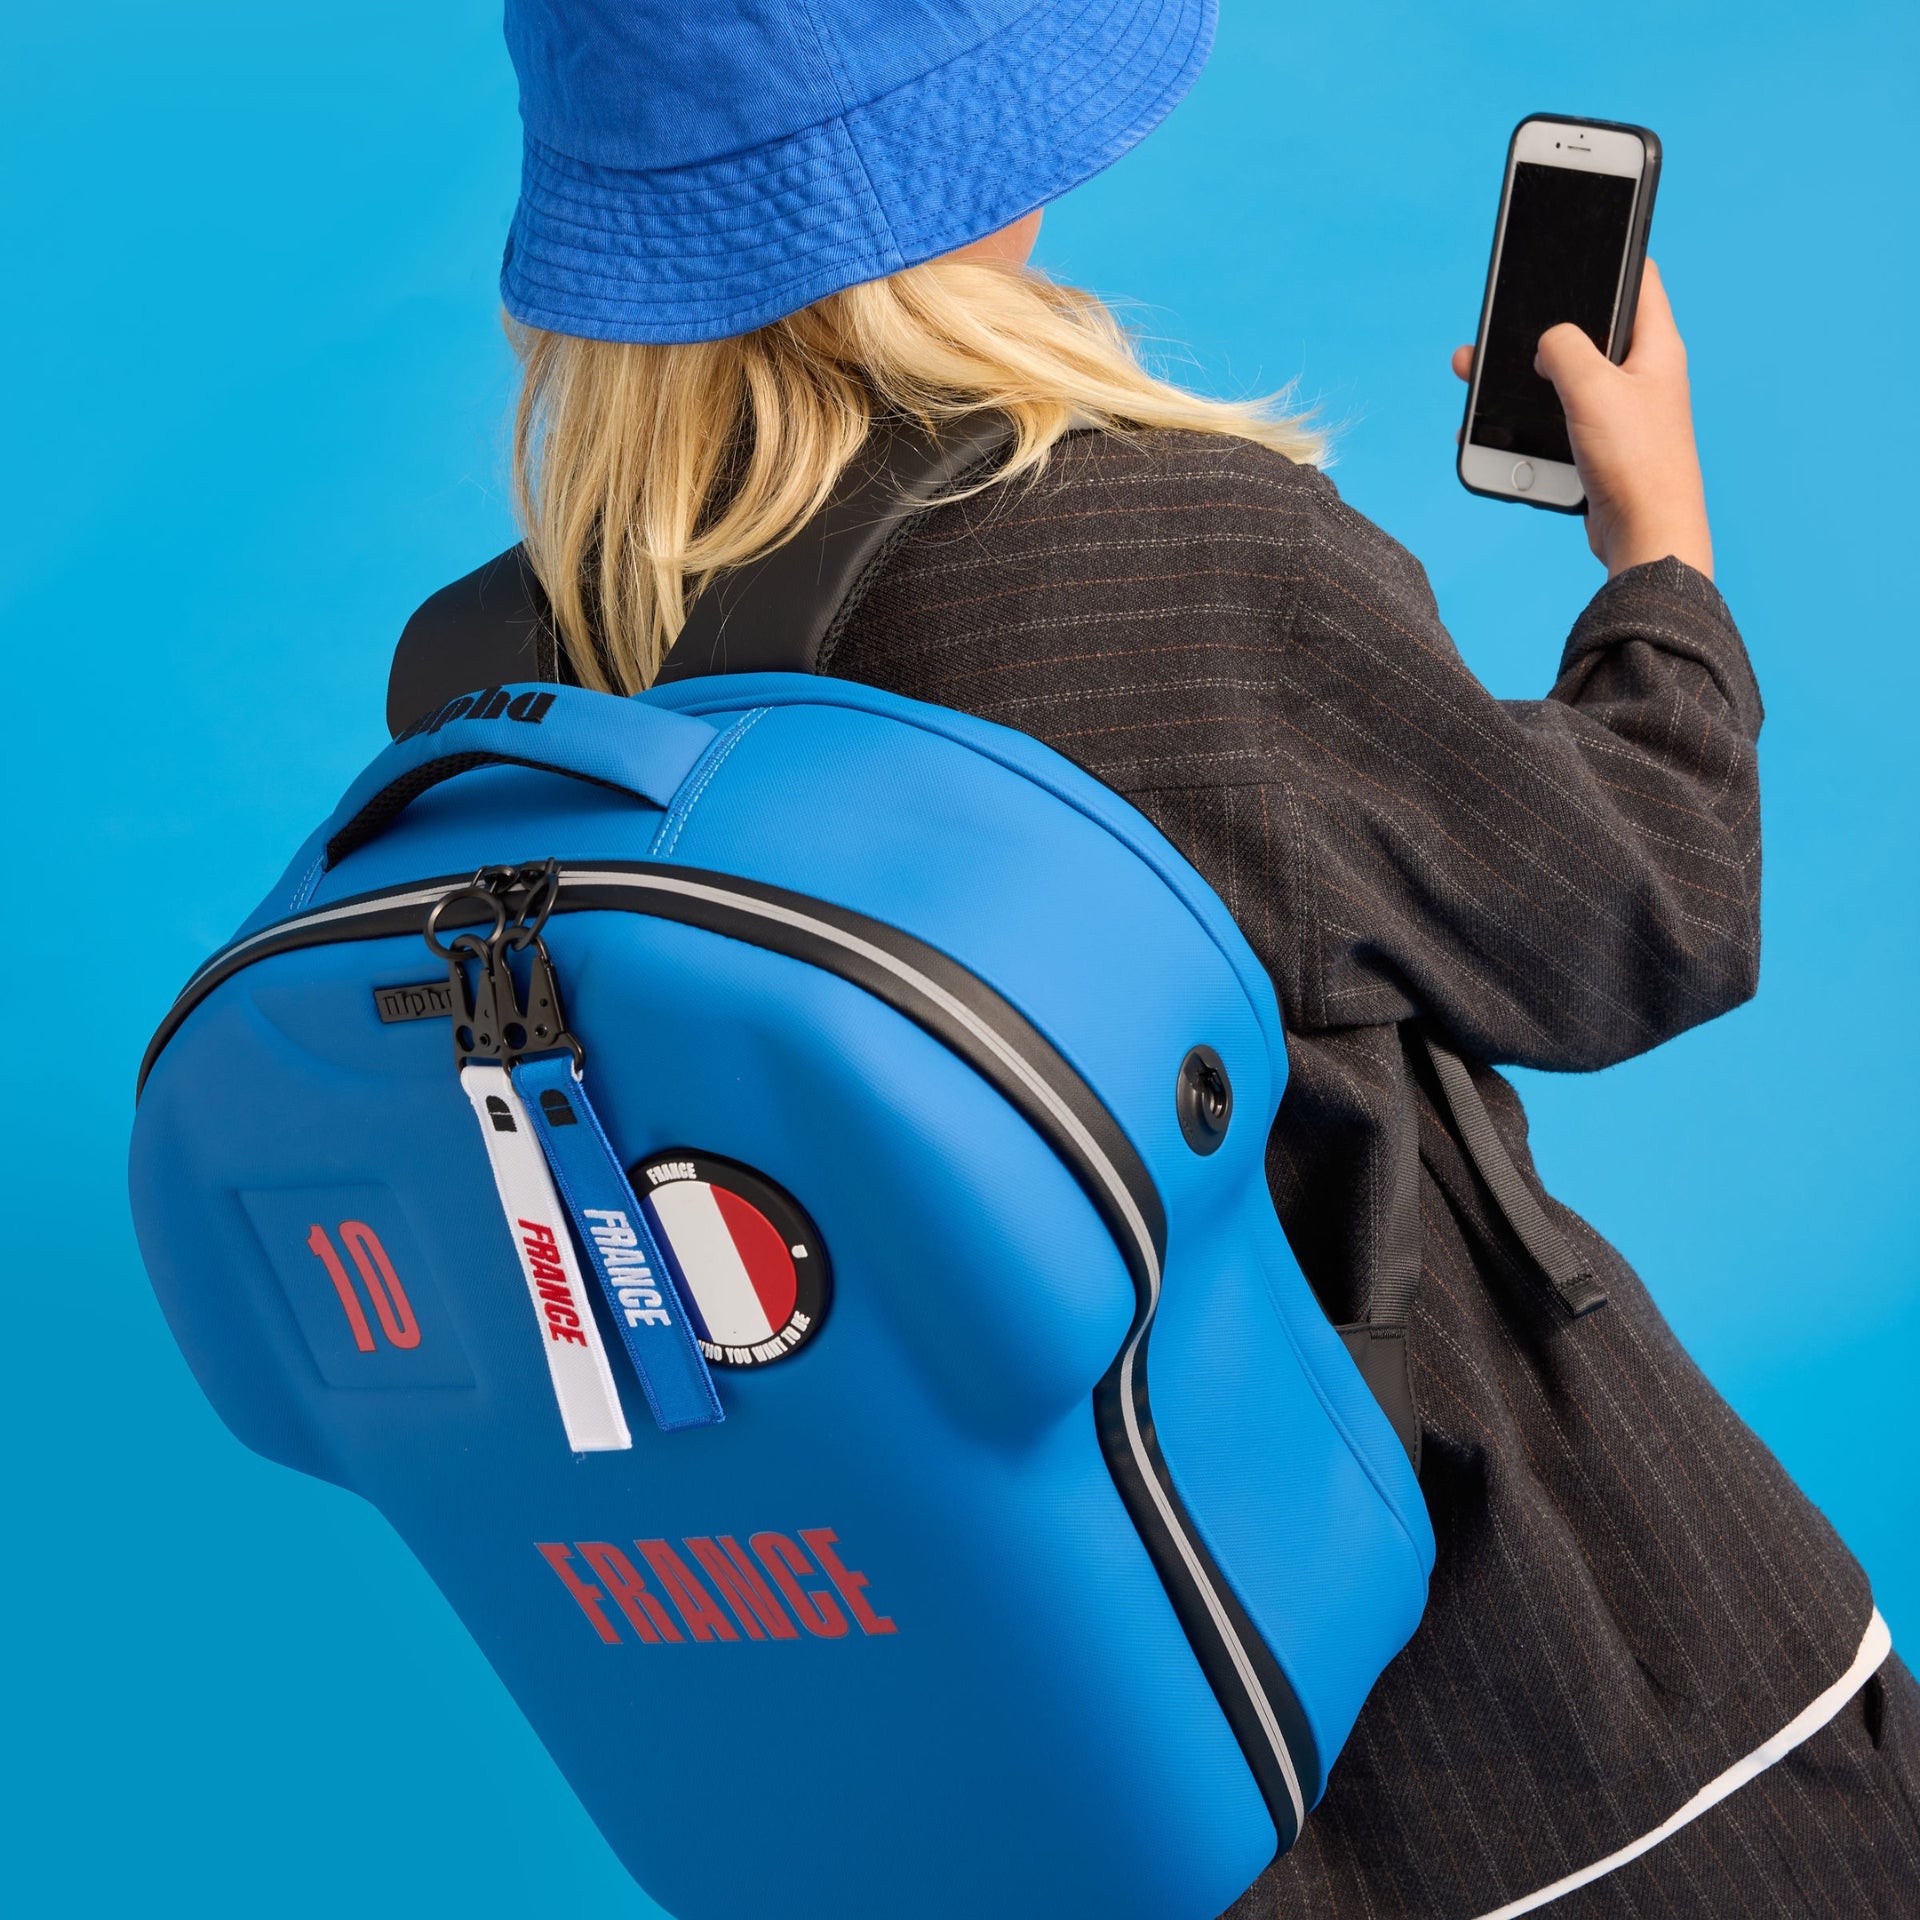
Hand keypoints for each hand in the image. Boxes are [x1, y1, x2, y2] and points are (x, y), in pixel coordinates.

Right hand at [1451, 261, 1712, 578]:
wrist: (1646, 537)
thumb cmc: (1635, 462)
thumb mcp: (1592, 388)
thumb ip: (1564, 349)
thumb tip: (1547, 340)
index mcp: (1655, 347)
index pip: (1638, 278)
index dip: (1610, 252)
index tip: (1579, 236)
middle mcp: (1641, 375)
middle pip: (1587, 330)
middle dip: (1538, 324)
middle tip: (1502, 315)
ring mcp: (1620, 412)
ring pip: (1562, 378)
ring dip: (1520, 378)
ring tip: (1476, 372)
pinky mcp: (1599, 447)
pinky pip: (1555, 420)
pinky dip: (1524, 420)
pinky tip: (1493, 427)